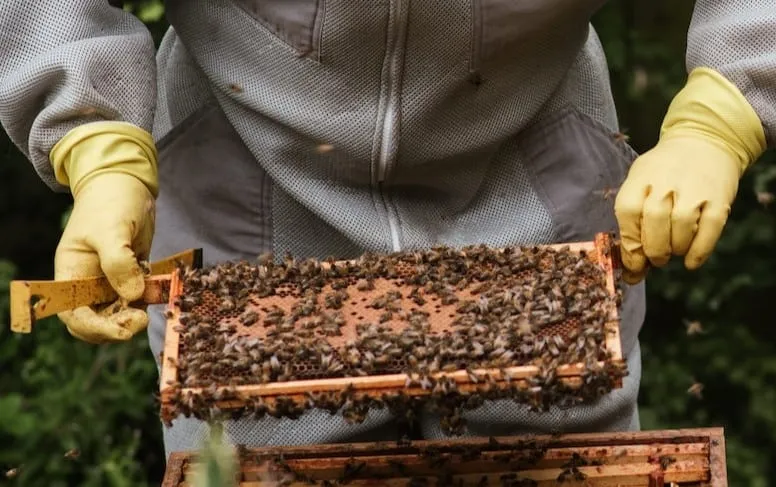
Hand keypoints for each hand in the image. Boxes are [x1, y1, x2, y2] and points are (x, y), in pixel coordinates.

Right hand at [50, 122, 158, 342]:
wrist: (126, 184)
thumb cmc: (110, 202)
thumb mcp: (112, 229)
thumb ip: (119, 262)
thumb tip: (132, 296)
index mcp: (71, 274)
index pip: (75, 315)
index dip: (96, 328)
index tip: (122, 329)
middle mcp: (88, 283)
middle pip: (96, 323)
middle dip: (116, 327)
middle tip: (140, 318)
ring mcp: (110, 282)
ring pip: (119, 315)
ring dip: (134, 315)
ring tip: (151, 298)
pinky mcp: (131, 277)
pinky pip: (137, 299)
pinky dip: (147, 301)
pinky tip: (158, 288)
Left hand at [614, 137, 738, 282]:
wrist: (705, 140)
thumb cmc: (664, 172)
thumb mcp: (641, 181)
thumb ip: (633, 220)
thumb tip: (631, 269)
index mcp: (641, 178)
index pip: (628, 212)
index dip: (629, 242)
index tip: (633, 260)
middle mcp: (667, 182)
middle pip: (654, 223)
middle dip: (652, 250)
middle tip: (655, 258)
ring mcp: (695, 189)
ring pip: (681, 228)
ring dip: (675, 249)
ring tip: (672, 251)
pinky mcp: (719, 198)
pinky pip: (710, 230)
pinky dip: (699, 251)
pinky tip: (691, 261)